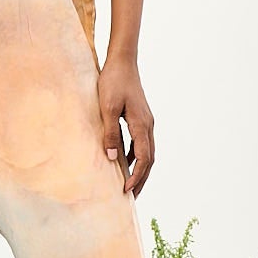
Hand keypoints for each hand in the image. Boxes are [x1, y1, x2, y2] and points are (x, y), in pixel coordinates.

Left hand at [97, 56, 154, 195]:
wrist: (122, 61)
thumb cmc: (113, 82)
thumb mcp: (107, 108)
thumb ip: (110, 133)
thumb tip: (112, 159)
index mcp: (141, 125)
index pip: (143, 159)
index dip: (136, 177)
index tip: (126, 191)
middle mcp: (148, 125)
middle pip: (149, 159)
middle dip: (142, 179)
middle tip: (132, 197)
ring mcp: (146, 121)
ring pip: (148, 152)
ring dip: (141, 169)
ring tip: (131, 184)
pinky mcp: (141, 118)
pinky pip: (142, 143)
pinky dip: (136, 157)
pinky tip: (125, 162)